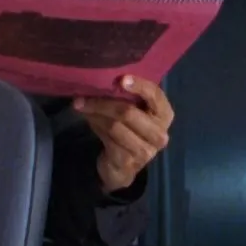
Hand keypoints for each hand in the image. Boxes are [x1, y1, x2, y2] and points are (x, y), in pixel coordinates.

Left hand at [74, 75, 173, 193]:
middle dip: (103, 103)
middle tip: (82, 97)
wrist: (124, 166)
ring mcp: (145, 150)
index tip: (121, 79)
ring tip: (81, 106)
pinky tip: (88, 119)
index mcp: (164, 115)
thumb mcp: (134, 112)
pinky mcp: (128, 161)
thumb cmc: (130, 130)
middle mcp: (159, 134)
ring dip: (95, 114)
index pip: (155, 96)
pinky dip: (95, 126)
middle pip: (128, 112)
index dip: (139, 86)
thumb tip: (102, 81)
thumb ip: (127, 97)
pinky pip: (107, 138)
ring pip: (114, 125)